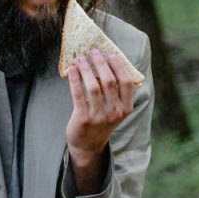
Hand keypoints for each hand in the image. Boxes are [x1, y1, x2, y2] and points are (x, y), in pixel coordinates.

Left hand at [65, 49, 134, 192]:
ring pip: (93, 85)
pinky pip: (78, 93)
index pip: (126, 82)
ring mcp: (99, 116)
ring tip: (81, 58)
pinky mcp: (84, 118)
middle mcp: (115, 112)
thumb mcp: (114, 110)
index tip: (111, 55)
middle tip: (93, 52)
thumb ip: (115, 93)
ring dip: (86, 69)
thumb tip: (107, 64)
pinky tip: (72, 69)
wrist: (88, 146)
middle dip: (100, 63)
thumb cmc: (101, 122)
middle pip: (109, 81)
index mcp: (126, 108)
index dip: (119, 66)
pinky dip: (75, 79)